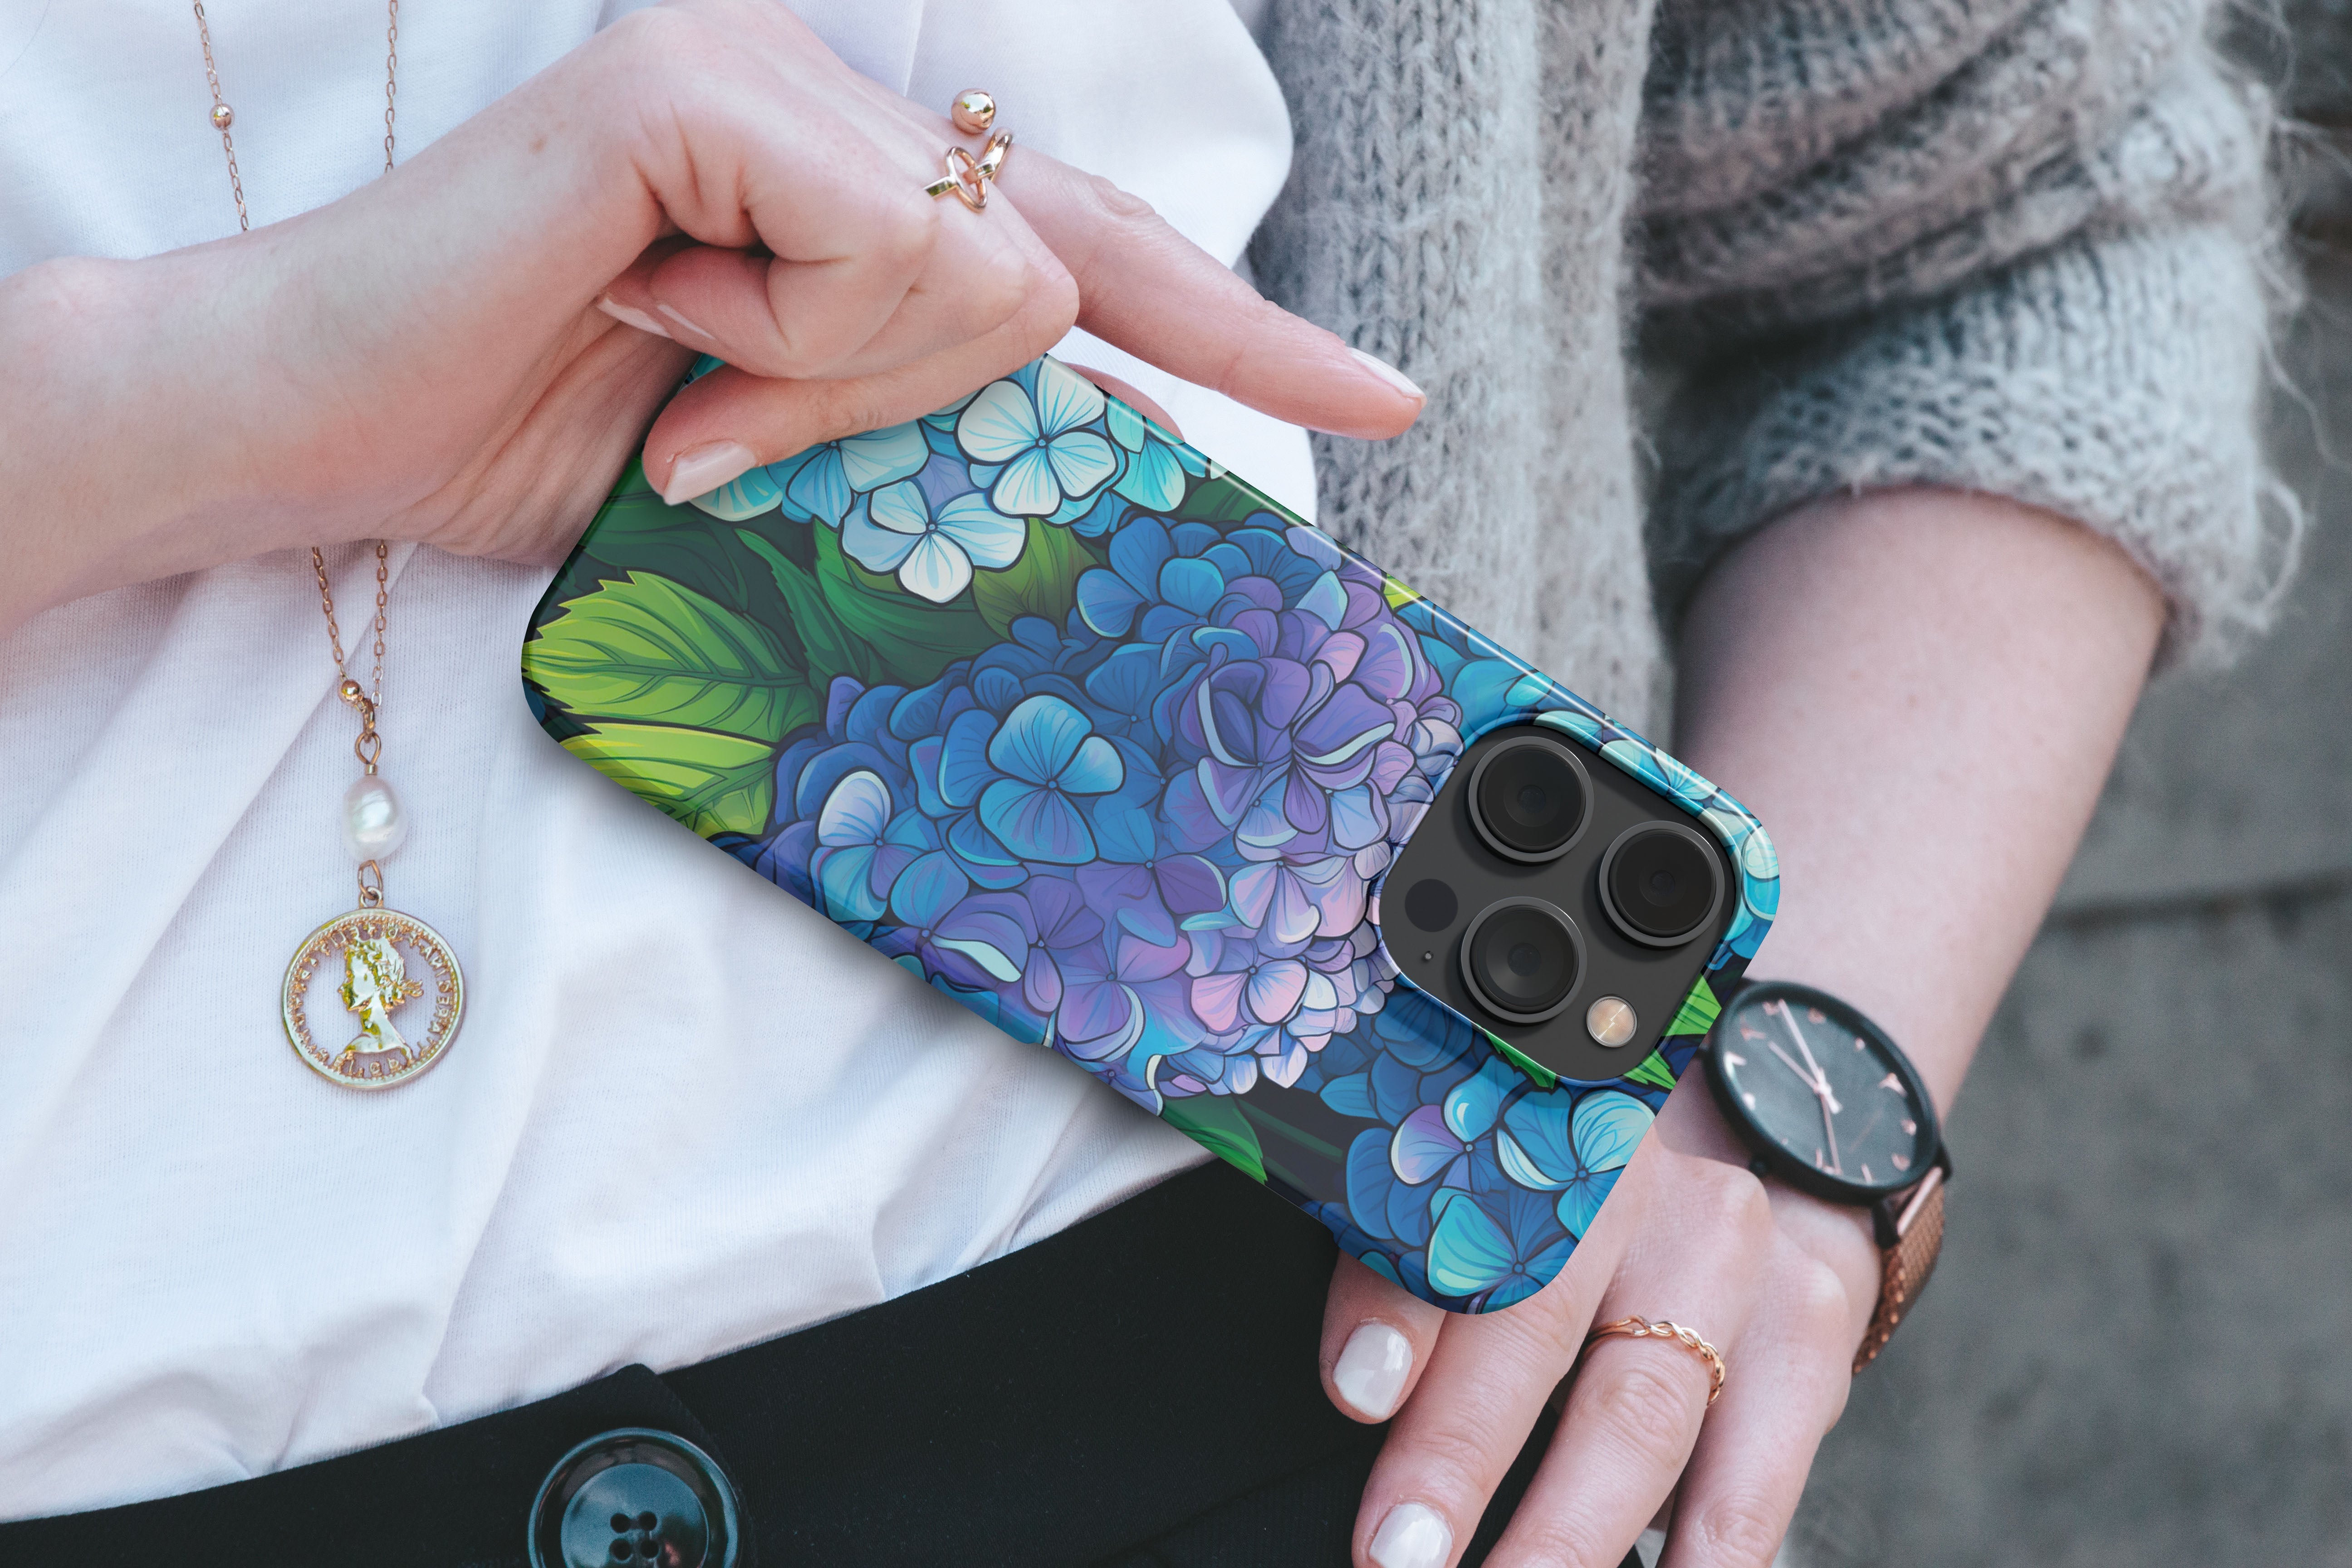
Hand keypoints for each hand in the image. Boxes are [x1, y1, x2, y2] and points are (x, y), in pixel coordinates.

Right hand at [0, 0, 1419, 630]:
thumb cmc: (541, 453)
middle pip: (1056, 267)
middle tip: (727, 416)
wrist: (314, 435)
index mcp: (857, 181)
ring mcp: (767, 74)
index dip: (1242, 329)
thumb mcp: (787, 462)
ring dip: (835, 385)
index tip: (1376, 399)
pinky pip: (883, 250)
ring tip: (678, 371)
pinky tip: (657, 320)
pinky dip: (784, 341)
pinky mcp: (697, 86)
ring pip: (983, 274)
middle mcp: (831, 97)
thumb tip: (1064, 428)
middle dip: (933, 398)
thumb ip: (925, 427)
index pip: (1093, 251)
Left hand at [1316, 1074, 1880, 1566]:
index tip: (1355, 1394)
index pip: (1453, 1210)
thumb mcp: (1481, 1189)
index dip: (1400, 1303)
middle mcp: (1637, 1179)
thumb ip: (1404, 1264)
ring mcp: (1731, 1255)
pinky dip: (1703, 1552)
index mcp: (1530, 1126)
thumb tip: (1359, 1381)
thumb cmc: (1570, 1193)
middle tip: (1401, 1551)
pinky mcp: (1804, 1328)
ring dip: (1568, 1529)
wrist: (1757, 1139)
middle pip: (1540, 1317)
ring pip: (1641, 1412)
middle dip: (1462, 1450)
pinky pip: (1752, 1471)